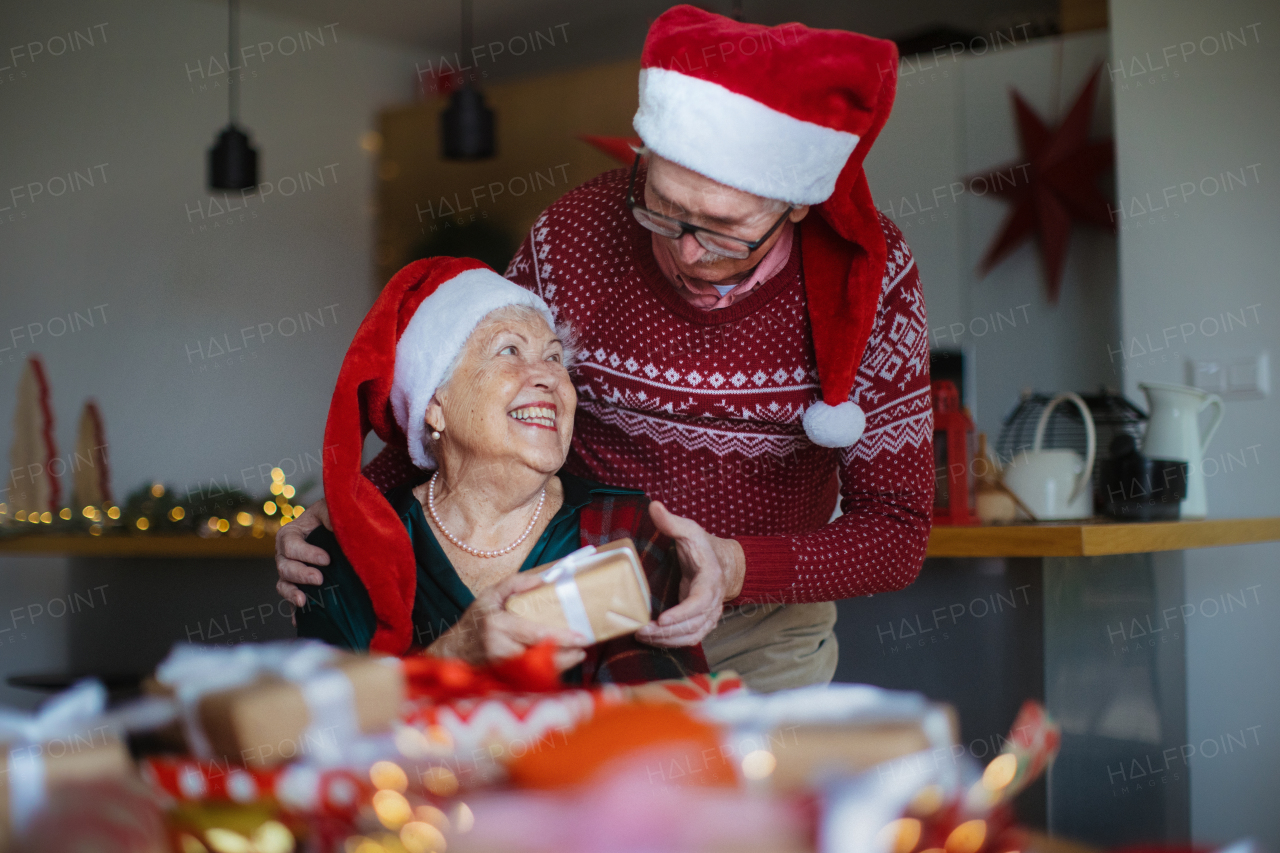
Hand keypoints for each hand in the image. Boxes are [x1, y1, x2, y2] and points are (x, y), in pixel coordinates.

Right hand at [275, 499, 331, 614]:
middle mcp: (285, 555)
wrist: (338, 529)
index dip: (307, 554)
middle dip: (301, 574)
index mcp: (290, 534)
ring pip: (283, 585)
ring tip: (304, 601)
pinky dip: (294, 611)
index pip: (291, 546)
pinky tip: (300, 620)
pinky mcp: (298, 586)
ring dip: (292, 594)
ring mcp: (290, 572)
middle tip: (320, 579)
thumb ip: (329, 513)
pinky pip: (291, 600)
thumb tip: (333, 525)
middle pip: (285, 568)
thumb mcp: (329, 508)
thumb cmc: (331, 515)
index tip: (327, 560)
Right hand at [429, 572, 588, 671]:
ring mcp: (501, 668)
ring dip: (560, 666)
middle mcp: (500, 649)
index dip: (561, 638)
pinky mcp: (504, 680)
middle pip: (541, 657)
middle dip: (566, 656)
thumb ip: (516, 583)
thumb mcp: (490, 594)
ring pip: (538, 672)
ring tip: (576, 656)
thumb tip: (544, 579)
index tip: (582, 637)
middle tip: (583, 649)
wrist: (455, 650)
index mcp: (498, 626)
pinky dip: (547, 673)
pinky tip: (559, 665)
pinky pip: (531, 679)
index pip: (536, 634)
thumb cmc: (475, 620)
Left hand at [635, 500, 745, 647]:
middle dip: (667, 632)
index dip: (682, 614)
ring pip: (691, 635)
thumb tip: (654, 506)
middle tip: (641, 630)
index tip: (662, 620)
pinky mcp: (702, 622)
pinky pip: (690, 638)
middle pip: (693, 624)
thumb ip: (672, 522)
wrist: (724, 564)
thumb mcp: (690, 530)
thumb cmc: (704, 547)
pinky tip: (652, 640)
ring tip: (642, 637)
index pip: (699, 602)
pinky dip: (672, 642)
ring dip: (667, 640)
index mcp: (711, 580)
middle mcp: (713, 602)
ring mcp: (710, 615)